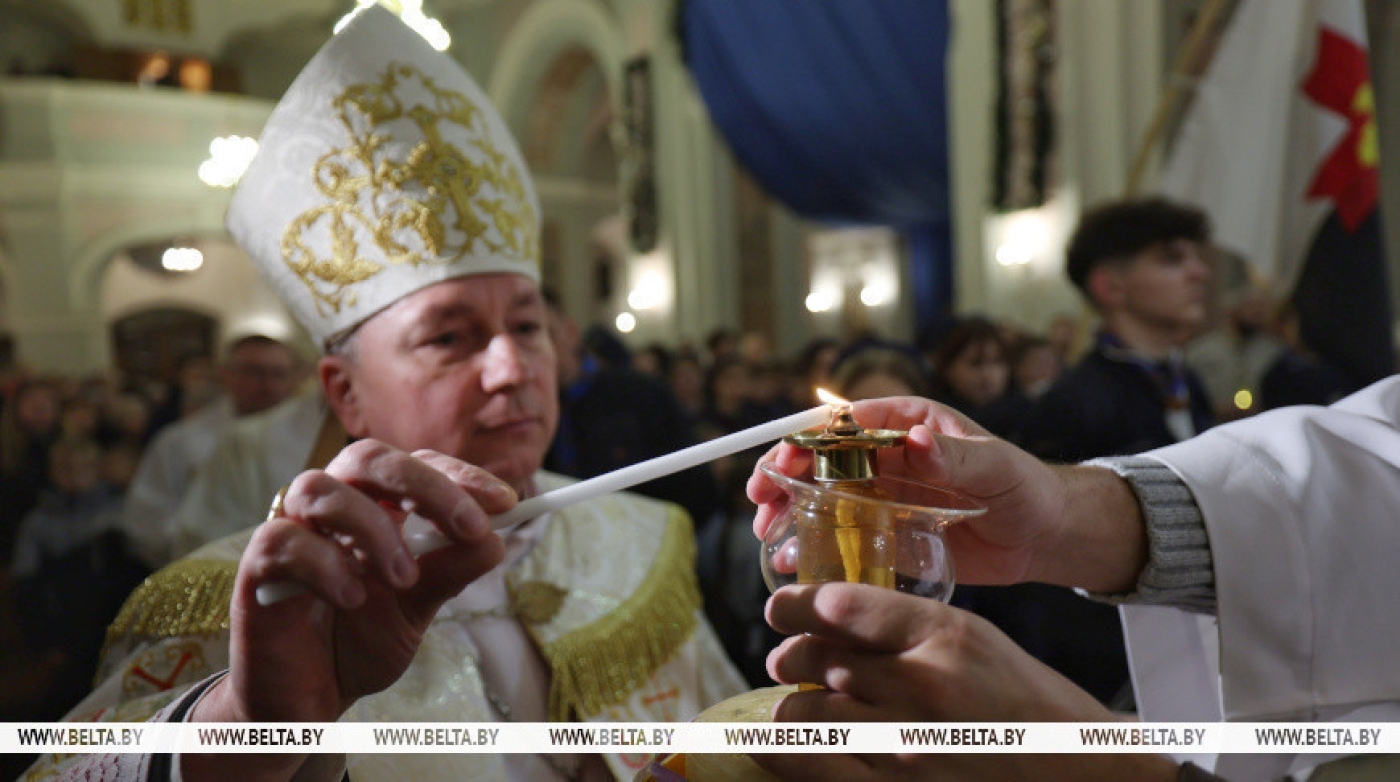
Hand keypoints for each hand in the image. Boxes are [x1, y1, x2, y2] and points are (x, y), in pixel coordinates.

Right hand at [193, 440, 512, 724]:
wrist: (310, 699)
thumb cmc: (360, 640)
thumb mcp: (419, 607)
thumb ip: (451, 571)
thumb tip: (495, 539)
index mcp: (374, 506)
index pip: (415, 464)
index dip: (459, 475)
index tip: (507, 501)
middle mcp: (331, 508)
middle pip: (367, 457)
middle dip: (427, 486)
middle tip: (471, 528)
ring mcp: (290, 531)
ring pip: (319, 489)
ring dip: (375, 528)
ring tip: (405, 580)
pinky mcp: (257, 568)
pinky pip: (282, 540)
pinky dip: (325, 564)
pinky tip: (353, 597)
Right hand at [747, 396, 1146, 589]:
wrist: (1045, 536)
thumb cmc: (1027, 488)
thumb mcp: (995, 468)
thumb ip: (956, 457)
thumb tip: (916, 441)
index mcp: (909, 424)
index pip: (846, 423)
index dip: (808, 439)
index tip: (782, 460)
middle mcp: (889, 455)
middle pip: (822, 459)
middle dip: (785, 475)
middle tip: (759, 500)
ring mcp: (885, 494)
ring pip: (823, 497)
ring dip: (791, 511)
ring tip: (767, 534)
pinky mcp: (888, 531)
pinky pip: (843, 534)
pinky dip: (815, 544)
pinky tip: (794, 561)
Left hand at [755, 583, 1177, 781]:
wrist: (1072, 772)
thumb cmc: (1021, 701)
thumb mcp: (971, 638)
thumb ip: (901, 624)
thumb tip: (823, 616)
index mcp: (945, 636)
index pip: (843, 607)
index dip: (797, 606)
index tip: (781, 609)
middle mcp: (922, 688)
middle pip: (817, 659)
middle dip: (791, 656)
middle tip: (785, 658)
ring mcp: (906, 746)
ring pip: (806, 715)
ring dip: (792, 707)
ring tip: (795, 706)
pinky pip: (815, 768)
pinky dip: (788, 752)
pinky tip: (773, 742)